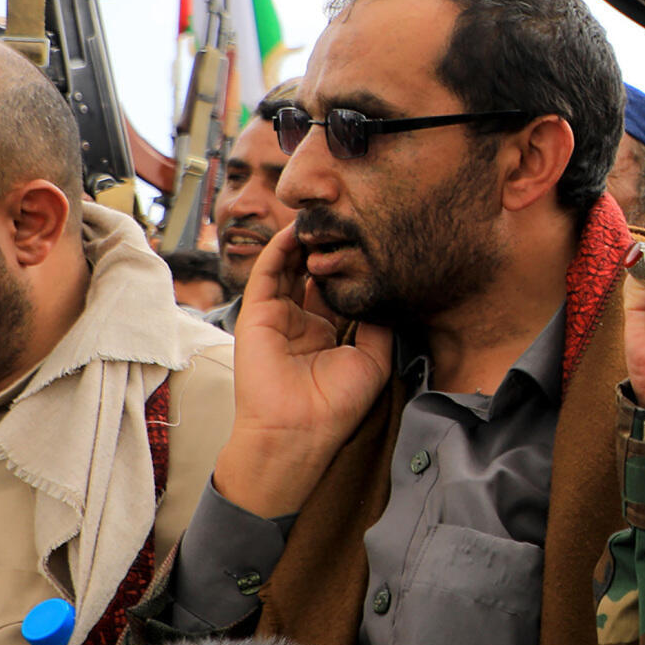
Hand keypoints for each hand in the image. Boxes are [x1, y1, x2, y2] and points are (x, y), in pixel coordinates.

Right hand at [211, 225, 393, 519]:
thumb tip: (388, 292)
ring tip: (321, 216)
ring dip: (302, 242)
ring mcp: (278, 317)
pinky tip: (295, 231)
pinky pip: (268, 274)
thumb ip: (378, 324)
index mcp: (327, 334)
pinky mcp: (257, 314)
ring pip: (288, 268)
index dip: (350, 266)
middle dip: (326, 248)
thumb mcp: (372, 359)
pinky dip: (280, 250)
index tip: (368, 242)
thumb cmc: (336, 403)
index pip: (337, 290)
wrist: (299, 429)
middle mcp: (302, 322)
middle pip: (311, 273)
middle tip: (343, 220)